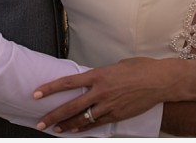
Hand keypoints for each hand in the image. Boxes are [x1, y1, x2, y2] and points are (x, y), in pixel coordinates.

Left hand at [33, 57, 181, 132]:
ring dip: (66, 125)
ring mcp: (108, 105)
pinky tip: (75, 130)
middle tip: (39, 123)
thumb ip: (101, 74)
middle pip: (71, 106)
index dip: (50, 88)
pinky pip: (96, 124)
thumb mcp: (116, 65)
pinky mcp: (117, 115)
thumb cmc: (140, 68)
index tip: (35, 93)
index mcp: (98, 74)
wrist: (160, 80)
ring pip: (82, 118)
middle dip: (53, 115)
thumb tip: (92, 80)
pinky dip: (84, 128)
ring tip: (55, 129)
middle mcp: (100, 91)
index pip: (67, 82)